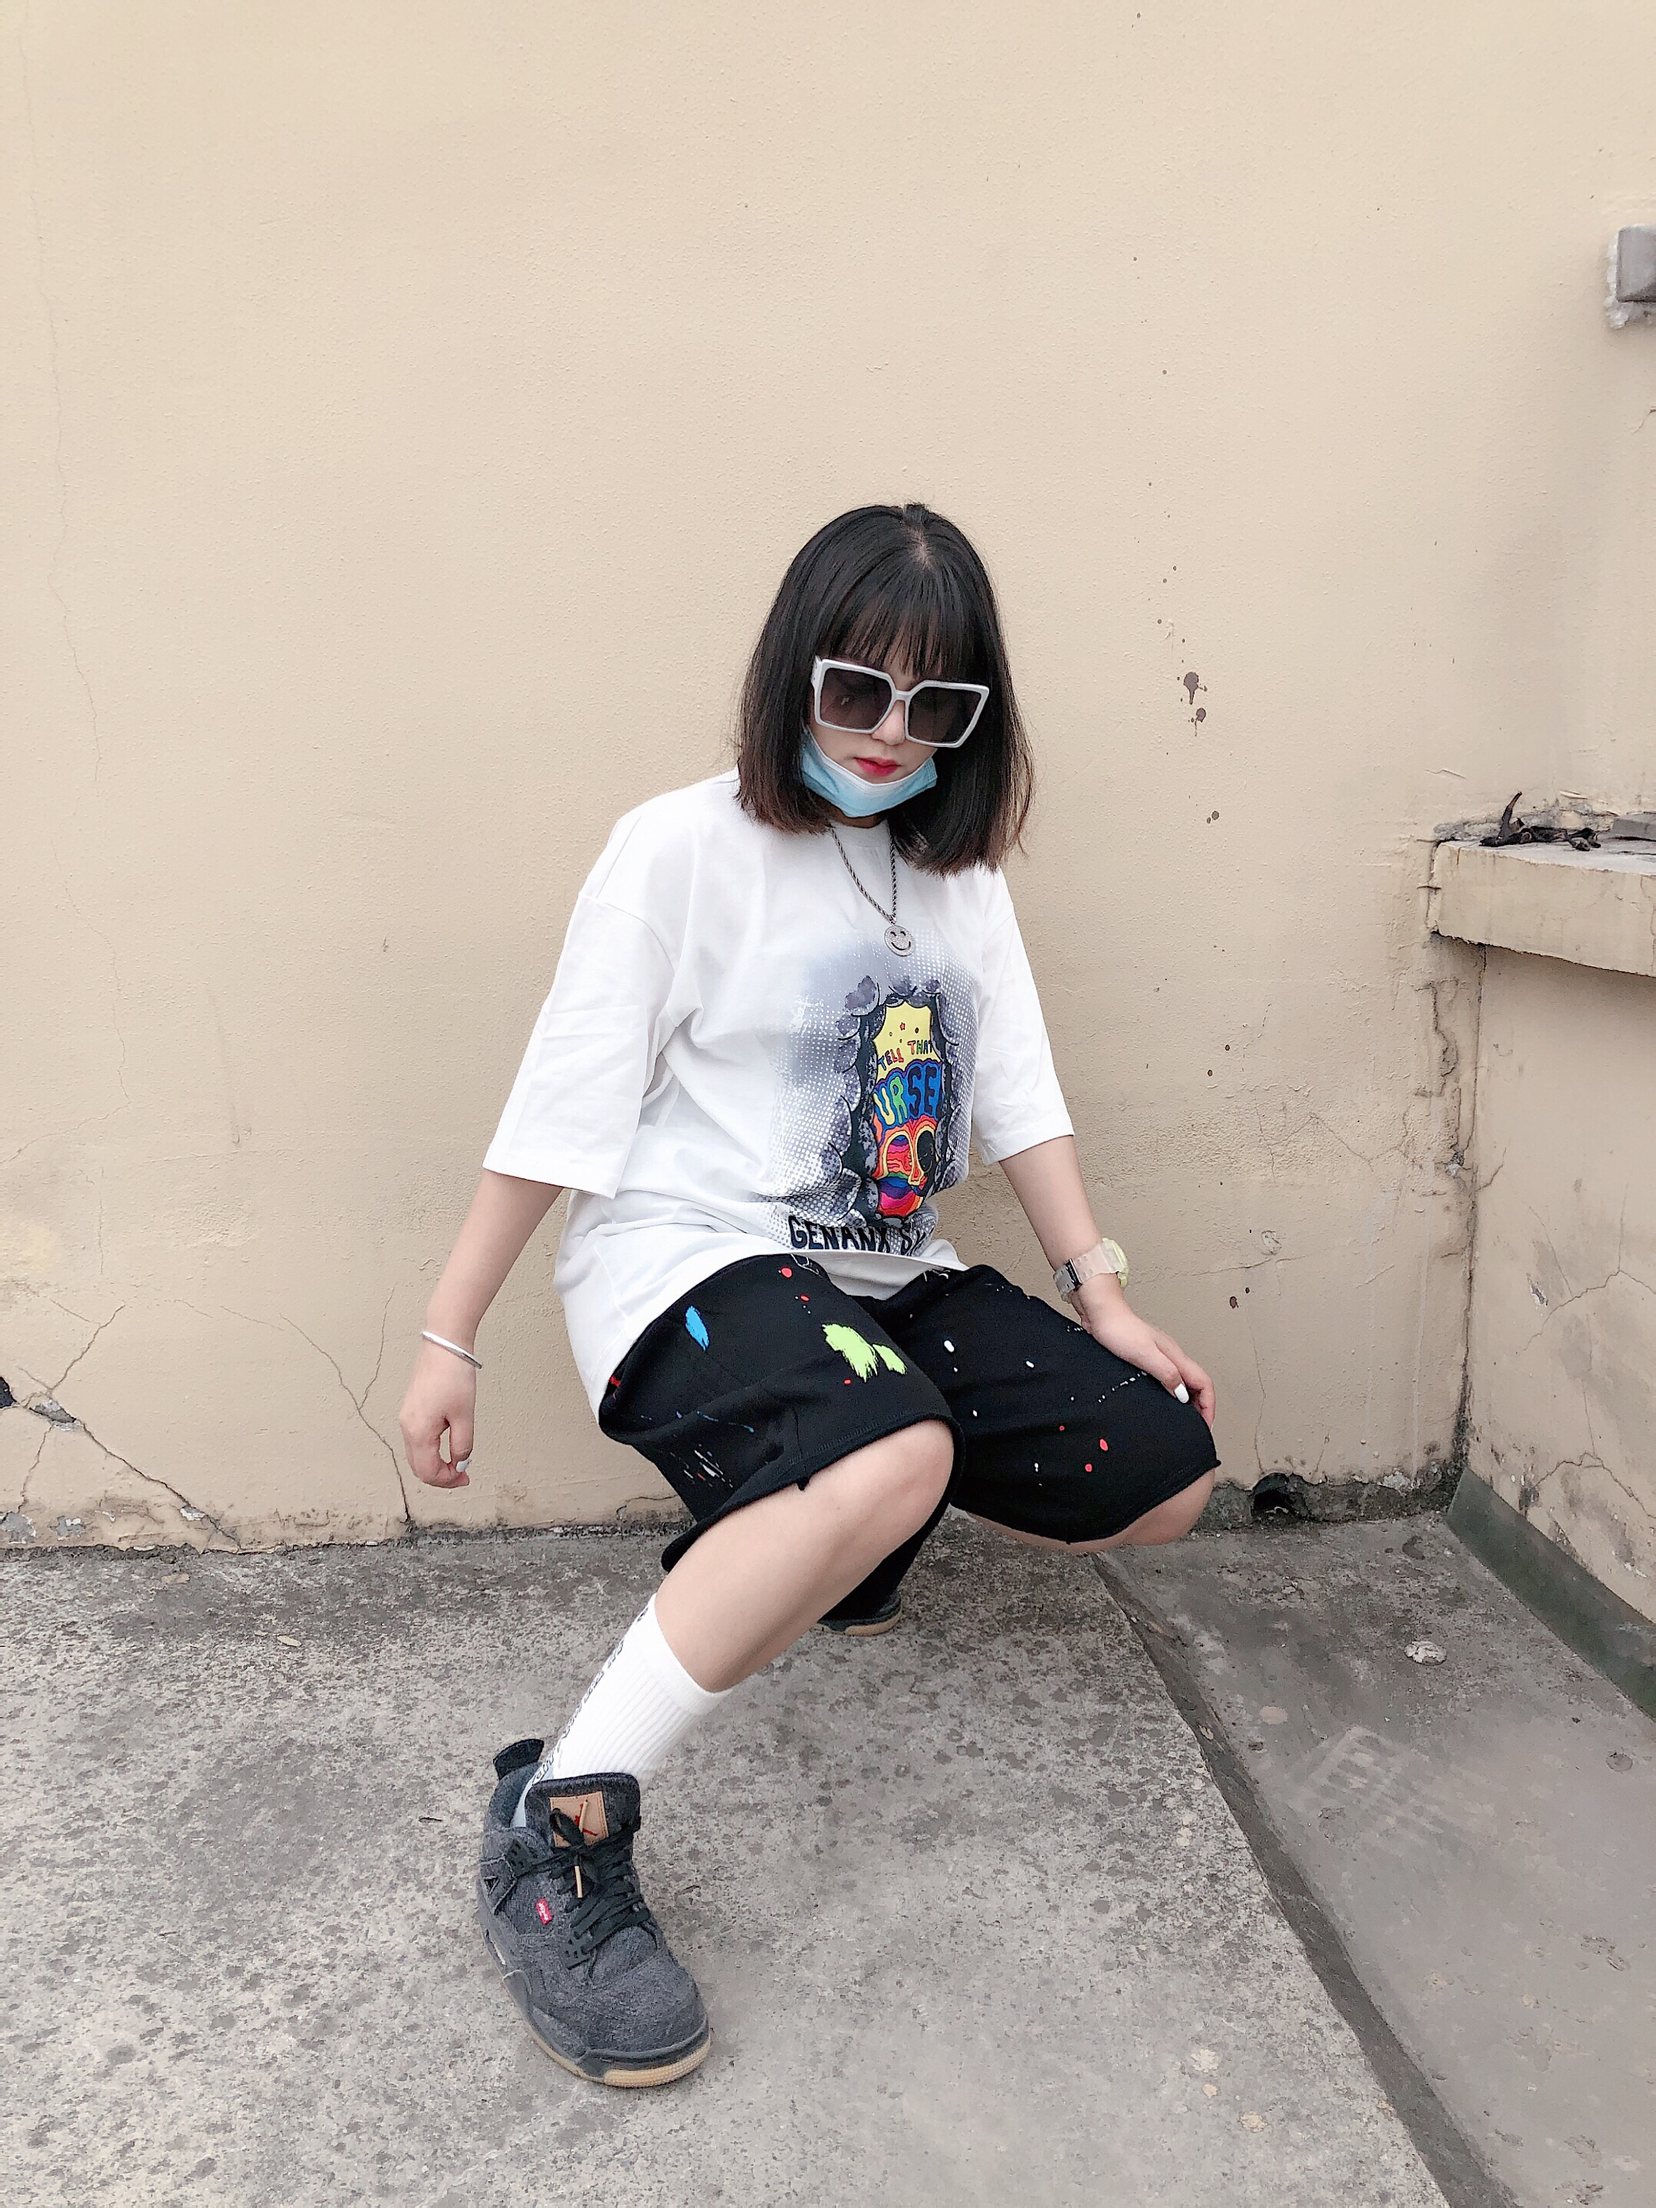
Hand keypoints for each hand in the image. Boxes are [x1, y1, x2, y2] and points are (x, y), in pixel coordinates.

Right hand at [398, 1339, 476, 1487]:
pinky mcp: (411, 1409)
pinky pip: (416, 1440)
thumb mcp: (464, 1416)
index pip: (427, 1472)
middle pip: (418, 1467)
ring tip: (457, 1462)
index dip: (447, 1481)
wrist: (444, 1346)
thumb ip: (462, 1445)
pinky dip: (430, 1451)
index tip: (465, 1478)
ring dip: (435, 1464)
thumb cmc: (453, 1375)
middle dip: (440, 1476)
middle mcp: (406, 1427)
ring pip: (416, 1455)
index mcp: (418, 1432)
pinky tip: (446, 1447)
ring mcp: (406, 1418)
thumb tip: (460, 1464)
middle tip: (462, 1476)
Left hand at [1070, 1277, 1215, 1427]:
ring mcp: (1160, 1356)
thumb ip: (1167, 1373)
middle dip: (1203, 1406)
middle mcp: (1172, 1356)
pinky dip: (1173, 1392)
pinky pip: (1169, 1378)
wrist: (1101, 1316)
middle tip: (1198, 1425)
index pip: (1204, 1382)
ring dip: (1189, 1400)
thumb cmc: (1119, 1331)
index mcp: (1175, 1356)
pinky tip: (1164, 1399)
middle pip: (1198, 1383)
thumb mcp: (1145, 1355)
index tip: (1206, 1424)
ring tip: (1185, 1417)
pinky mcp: (1147, 1358)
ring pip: (1184, 1381)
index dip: (1209, 1405)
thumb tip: (1183, 1394)